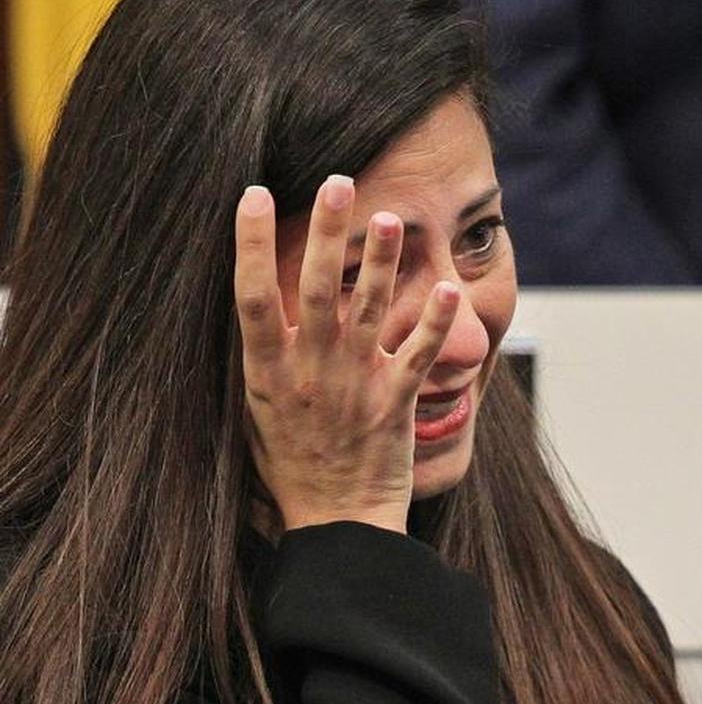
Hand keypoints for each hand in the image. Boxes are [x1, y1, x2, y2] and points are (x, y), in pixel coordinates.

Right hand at [234, 176, 460, 533]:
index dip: (252, 243)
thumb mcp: (259, 412)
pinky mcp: (394, 404)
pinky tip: (448, 289)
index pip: (253, 296)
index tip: (255, 194)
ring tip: (391, 217)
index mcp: (268, 373)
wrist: (337, 524)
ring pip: (370, 310)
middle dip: (329, 231)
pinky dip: (435, 323)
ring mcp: (355, 385)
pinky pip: (419, 356)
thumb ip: (265, 358)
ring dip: (381, 261)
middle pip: (316, 288)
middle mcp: (311, 371)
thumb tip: (262, 301)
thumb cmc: (294, 467)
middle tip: (339, 180)